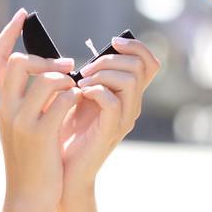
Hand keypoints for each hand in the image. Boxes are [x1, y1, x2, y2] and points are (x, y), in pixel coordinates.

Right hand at [0, 9, 82, 211]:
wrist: (29, 195)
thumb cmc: (32, 157)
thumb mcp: (21, 123)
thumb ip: (28, 97)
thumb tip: (51, 67)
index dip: (8, 32)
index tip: (23, 14)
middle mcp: (4, 108)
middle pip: (18, 62)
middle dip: (46, 59)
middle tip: (68, 66)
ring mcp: (21, 121)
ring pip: (46, 79)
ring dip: (67, 80)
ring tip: (76, 90)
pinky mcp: (40, 134)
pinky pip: (64, 99)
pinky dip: (76, 96)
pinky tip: (81, 104)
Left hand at [58, 36, 160, 195]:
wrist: (62, 167)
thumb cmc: (67, 130)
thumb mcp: (80, 96)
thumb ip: (91, 77)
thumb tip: (88, 54)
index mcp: (128, 95)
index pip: (150, 63)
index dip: (136, 46)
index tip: (112, 43)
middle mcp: (132, 105)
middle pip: (139, 66)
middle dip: (109, 59)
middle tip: (84, 69)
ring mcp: (124, 119)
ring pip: (129, 80)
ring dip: (101, 73)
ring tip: (80, 81)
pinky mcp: (111, 130)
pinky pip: (112, 102)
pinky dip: (95, 91)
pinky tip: (79, 94)